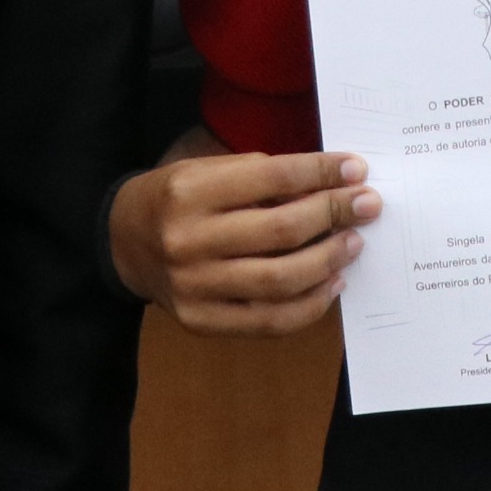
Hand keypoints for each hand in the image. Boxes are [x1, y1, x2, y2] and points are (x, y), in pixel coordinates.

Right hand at [107, 146, 375, 335]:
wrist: (123, 243)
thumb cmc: (178, 198)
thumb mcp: (208, 170)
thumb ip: (262, 178)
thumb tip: (331, 185)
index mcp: (190, 191)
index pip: (271, 177)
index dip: (320, 172)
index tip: (356, 168)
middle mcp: (188, 240)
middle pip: (281, 230)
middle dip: (334, 213)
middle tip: (368, 204)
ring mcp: (194, 287)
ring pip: (280, 280)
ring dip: (328, 260)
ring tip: (353, 242)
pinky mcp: (201, 321)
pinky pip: (269, 321)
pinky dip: (310, 305)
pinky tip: (332, 283)